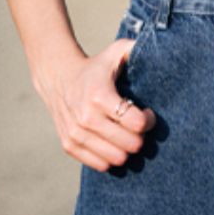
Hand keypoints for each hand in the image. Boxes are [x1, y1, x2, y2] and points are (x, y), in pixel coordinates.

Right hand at [42, 37, 155, 171]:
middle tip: (137, 126)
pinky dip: (110, 157)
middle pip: (130, 145)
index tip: (147, 113)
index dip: (149, 121)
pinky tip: (111, 142)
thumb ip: (136, 49)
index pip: (136, 123)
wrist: (57, 77)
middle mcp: (86, 117)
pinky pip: (101, 165)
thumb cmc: (95, 67)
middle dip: (140, 137)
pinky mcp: (69, 145)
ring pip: (117, 159)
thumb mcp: (115, 52)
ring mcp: (76, 133)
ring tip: (125, 134)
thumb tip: (156, 50)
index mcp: (99, 95)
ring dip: (126, 149)